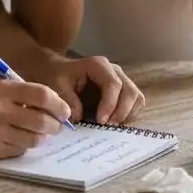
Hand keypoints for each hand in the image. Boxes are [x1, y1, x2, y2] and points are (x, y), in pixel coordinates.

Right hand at [0, 79, 72, 159]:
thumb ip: (23, 94)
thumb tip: (55, 107)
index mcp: (2, 89)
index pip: (41, 95)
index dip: (58, 105)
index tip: (65, 111)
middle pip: (41, 121)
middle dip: (55, 125)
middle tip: (57, 126)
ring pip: (32, 139)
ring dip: (41, 137)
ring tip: (39, 133)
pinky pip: (18, 150)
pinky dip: (24, 146)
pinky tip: (19, 139)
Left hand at [31, 54, 145, 124]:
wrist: (56, 71)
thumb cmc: (55, 76)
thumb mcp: (56, 86)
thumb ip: (68, 101)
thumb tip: (80, 118)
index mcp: (98, 65)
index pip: (113, 84)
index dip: (110, 104)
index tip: (100, 121)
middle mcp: (114, 71)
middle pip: (130, 91)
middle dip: (121, 112)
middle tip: (107, 127)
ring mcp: (121, 80)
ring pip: (136, 98)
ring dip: (127, 115)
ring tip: (110, 126)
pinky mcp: (123, 91)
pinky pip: (135, 104)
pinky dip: (128, 115)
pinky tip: (113, 123)